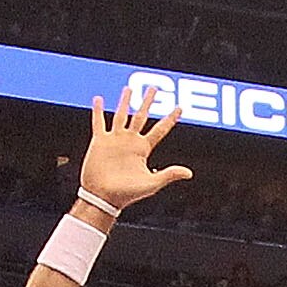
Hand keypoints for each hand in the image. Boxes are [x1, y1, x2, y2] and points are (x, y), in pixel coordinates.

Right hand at [79, 86, 192, 213]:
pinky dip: (98, 110)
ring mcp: (115, 140)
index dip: (170, 119)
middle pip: (141, 116)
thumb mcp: (151, 184)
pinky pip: (99, 122)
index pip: (160, 130)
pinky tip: (98, 99)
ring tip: (129, 89)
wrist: (103, 197)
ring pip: (121, 115)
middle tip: (154, 88)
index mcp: (143, 149)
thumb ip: (169, 175)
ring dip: (125, 101)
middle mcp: (130, 141)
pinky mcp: (100, 141)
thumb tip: (189, 173)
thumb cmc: (127, 194)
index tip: (179, 107)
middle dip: (148, 102)